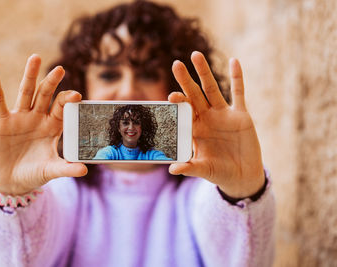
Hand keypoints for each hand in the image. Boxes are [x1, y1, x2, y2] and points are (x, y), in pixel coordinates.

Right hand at [0, 54, 86, 194]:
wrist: (11, 181)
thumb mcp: (50, 170)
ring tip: (36, 58)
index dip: (68, 101)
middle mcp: (38, 118)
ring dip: (30, 75)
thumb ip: (66, 169)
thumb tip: (84, 171)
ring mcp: (20, 117)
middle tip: (60, 69)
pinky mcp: (2, 121)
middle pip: (46, 95)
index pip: (61, 109)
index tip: (77, 96)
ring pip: (26, 92)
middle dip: (52, 82)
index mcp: (52, 126)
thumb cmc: (34, 174)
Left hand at [168, 51, 264, 198]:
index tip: (171, 96)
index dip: (178, 103)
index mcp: (195, 130)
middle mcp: (206, 118)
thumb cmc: (219, 173)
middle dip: (186, 80)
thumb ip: (189, 167)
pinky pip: (239, 93)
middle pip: (194, 95)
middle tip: (176, 64)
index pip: (184, 112)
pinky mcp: (241, 115)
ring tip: (195, 55)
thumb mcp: (204, 170)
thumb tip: (172, 170)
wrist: (242, 176)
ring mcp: (223, 115)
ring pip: (212, 89)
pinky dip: (237, 77)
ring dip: (205, 72)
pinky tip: (234, 61)